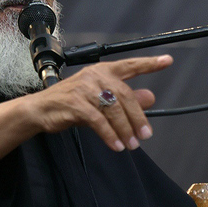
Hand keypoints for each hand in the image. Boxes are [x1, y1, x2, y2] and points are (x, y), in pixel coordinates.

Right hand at [0, 54, 172, 187]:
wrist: (40, 110)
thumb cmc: (72, 104)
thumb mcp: (101, 101)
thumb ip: (125, 100)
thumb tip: (151, 97)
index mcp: (103, 71)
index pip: (130, 65)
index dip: (149, 64)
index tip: (167, 61)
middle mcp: (95, 75)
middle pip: (124, 94)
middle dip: (137, 117)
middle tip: (146, 135)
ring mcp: (84, 88)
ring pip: (113, 109)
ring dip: (125, 129)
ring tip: (132, 144)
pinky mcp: (75, 103)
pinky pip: (98, 121)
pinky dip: (109, 135)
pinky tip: (116, 145)